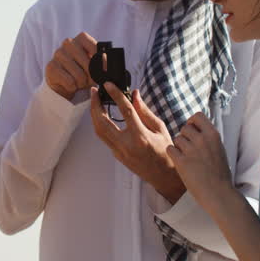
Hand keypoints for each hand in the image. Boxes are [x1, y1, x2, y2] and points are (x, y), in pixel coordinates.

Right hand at [45, 33, 97, 100]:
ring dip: (82, 83)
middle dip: (91, 77)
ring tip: (79, 82)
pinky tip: (69, 84)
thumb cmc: (82, 71)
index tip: (103, 71)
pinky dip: (73, 87)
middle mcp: (69, 42)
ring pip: (79, 76)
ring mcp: (58, 53)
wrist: (64, 83)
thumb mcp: (95, 65)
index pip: (96, 50)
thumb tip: (106, 66)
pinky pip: (70, 82)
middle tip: (88, 80)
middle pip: (89, 65)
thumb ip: (102, 62)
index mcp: (82, 38)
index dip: (102, 64)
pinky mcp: (51, 66)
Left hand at [89, 82, 185, 202]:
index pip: (124, 111)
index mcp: (140, 136)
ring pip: (99, 131)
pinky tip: (102, 115)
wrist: (164, 176)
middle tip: (94, 91)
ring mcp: (119, 152)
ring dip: (94, 114)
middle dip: (95, 104)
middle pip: (102, 122)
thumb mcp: (159, 128)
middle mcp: (126, 145)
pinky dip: (101, 124)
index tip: (108, 84)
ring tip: (95, 101)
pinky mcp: (116, 155)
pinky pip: (105, 137)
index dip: (115, 95)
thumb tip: (134, 94)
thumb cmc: (165, 151)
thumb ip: (144, 111)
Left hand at [165, 112, 233, 209]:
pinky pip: (170, 149)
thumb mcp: (219, 149)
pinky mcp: (181, 162)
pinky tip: (181, 163)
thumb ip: (208, 138)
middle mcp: (202, 140)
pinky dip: (173, 155)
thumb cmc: (219, 173)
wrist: (218, 193)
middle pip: (184, 128)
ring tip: (188, 159)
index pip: (197, 116)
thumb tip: (196, 127)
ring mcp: (191, 150)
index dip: (192, 123)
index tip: (193, 132)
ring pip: (176, 139)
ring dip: (179, 147)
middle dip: (185, 137)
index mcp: (213, 135)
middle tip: (190, 150)